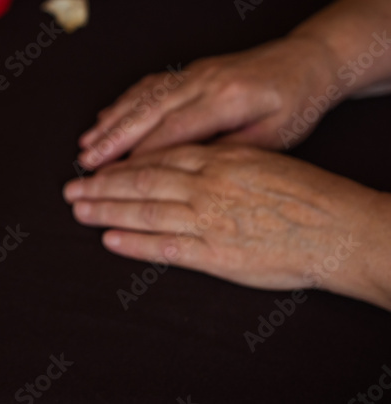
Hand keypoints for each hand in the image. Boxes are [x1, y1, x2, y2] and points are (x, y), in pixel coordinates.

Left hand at [63, 144, 390, 309]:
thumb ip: (217, 157)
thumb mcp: (258, 156)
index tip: (98, 165)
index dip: (122, 163)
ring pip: (144, 212)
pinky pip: (165, 247)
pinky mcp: (216, 254)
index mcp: (216, 159)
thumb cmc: (306, 193)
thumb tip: (183, 155)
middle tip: (71, 188)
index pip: (156, 158)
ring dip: (106, 211)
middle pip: (139, 183)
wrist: (339, 227)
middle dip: (101, 186)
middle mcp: (205, 186)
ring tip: (79, 211)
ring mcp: (208, 220)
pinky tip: (109, 240)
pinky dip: (133, 244)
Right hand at [77, 36, 340, 168]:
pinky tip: (106, 117)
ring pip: (142, 96)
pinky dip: (123, 102)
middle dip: (113, 138)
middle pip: (148, 111)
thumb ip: (231, 151)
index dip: (142, 154)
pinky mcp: (189, 70)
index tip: (117, 176)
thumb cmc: (296, 103)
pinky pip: (149, 86)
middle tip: (87, 162)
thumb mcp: (276, 137)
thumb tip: (188, 170)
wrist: (305, 60)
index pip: (175, 130)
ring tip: (86, 144)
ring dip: (111, 120)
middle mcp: (204, 80)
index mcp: (228, 99)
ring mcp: (194, 72)